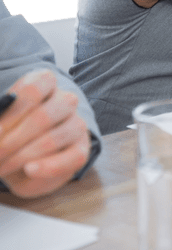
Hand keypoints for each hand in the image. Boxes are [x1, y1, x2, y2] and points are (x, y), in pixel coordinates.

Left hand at [0, 70, 91, 197]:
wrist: (19, 156)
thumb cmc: (6, 132)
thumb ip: (0, 120)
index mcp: (43, 83)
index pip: (32, 90)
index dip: (12, 113)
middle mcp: (65, 100)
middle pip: (42, 117)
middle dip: (12, 141)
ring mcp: (77, 124)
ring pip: (53, 139)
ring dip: (22, 157)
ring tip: (2, 167)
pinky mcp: (82, 149)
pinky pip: (72, 158)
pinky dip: (48, 167)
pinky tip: (29, 170)